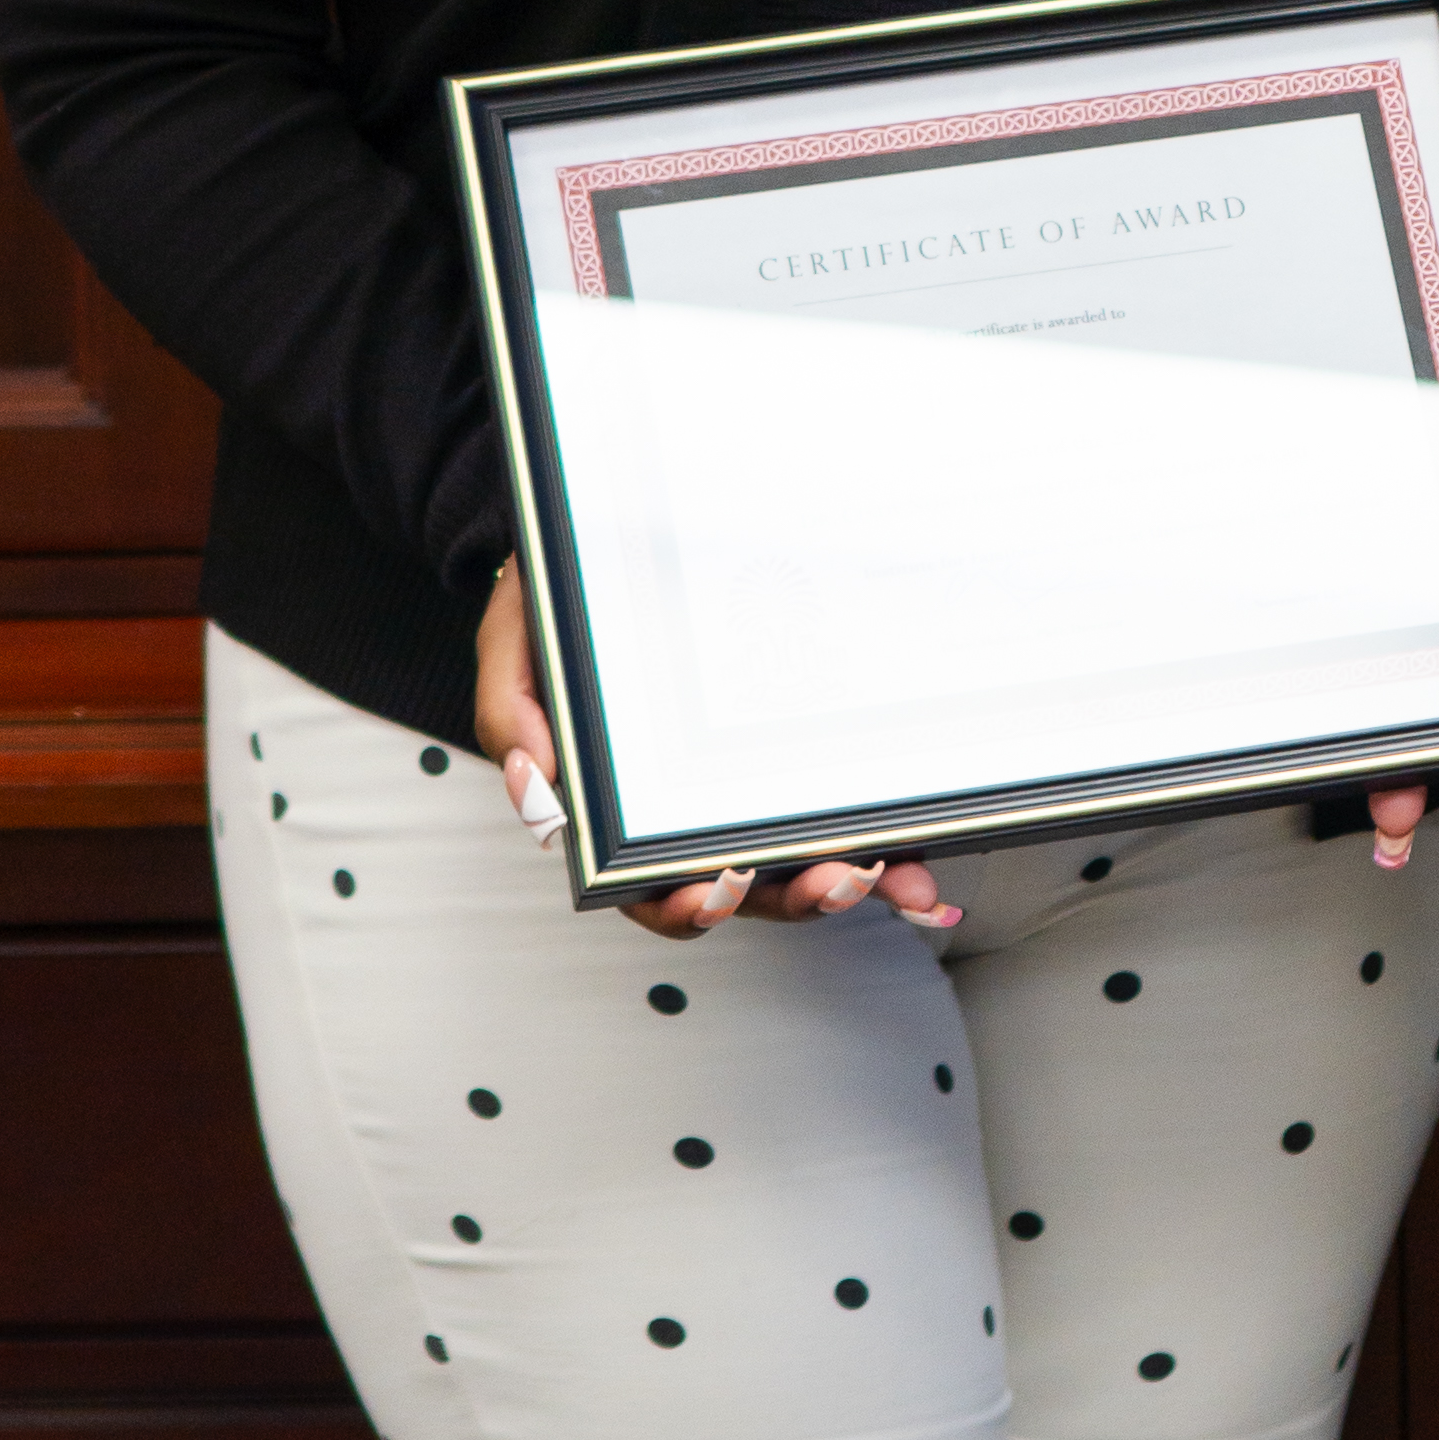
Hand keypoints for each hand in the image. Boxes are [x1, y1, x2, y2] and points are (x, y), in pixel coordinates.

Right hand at [473, 559, 965, 944]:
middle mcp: (691, 812)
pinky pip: (841, 806)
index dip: (686, 904)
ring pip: (804, 857)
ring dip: (854, 877)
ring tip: (896, 876)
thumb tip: (534, 782)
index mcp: (619, 809)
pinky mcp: (796, 750)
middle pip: (747, 887)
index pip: (650, 883)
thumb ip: (512, 710)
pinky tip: (926, 859)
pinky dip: (888, 838)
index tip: (719, 892)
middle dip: (797, 896)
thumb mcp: (518, 642)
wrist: (610, 536)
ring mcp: (750, 786)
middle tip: (839, 882)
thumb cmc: (563, 599)